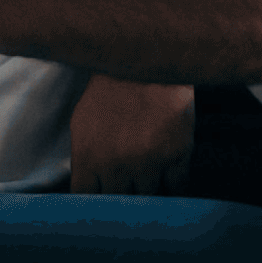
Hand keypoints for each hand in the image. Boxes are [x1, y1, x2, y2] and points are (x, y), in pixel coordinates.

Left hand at [69, 73, 194, 194]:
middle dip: (124, 200)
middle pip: (119, 203)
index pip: (86, 200)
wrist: (146, 57)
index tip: (104, 205)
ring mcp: (149, 161)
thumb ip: (83, 156)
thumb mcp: (83, 121)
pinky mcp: (177, 153)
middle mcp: (117, 165)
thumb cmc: (112, 87)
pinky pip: (178, 186)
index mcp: (89, 157)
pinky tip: (172, 181)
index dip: (96, 205)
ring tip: (153, 185)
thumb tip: (86, 186)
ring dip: (150, 194)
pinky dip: (176, 188)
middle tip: (131, 194)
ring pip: (149, 197)